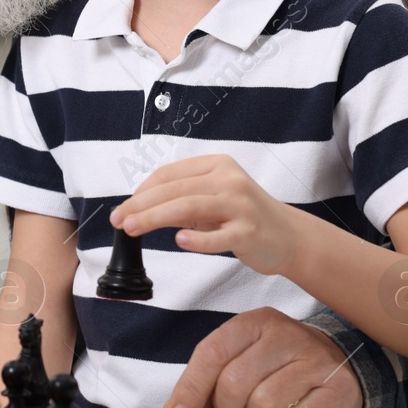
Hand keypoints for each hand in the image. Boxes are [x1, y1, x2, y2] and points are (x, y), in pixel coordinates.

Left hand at [110, 155, 299, 273]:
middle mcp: (229, 180)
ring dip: (155, 218)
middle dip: (140, 205)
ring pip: (190, 207)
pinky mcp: (250, 231)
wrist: (289, 236)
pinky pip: (219, 236)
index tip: (123, 207)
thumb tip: (137, 207)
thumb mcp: (212, 199)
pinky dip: (197, 239)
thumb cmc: (244, 216)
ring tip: (133, 228)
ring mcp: (241, 205)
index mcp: (217, 165)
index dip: (141, 191)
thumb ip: (180, 199)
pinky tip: (179, 241)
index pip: (169, 174)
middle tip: (118, 220)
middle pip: (175, 190)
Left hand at [164, 307, 361, 407]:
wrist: (338, 364)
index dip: (191, 387)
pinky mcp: (338, 389)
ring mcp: (316, 361)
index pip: (212, 352)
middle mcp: (287, 335)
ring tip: (269, 407)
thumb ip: (208, 379)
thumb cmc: (279, 363)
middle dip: (228, 407)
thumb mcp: (242, 356)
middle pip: (234, 383)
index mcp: (256, 322)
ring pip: (264, 404)